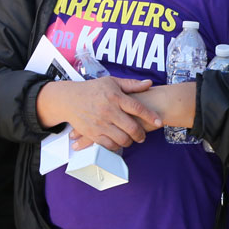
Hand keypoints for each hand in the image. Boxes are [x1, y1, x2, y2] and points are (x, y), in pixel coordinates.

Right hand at [37, 77, 161, 150]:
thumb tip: (149, 84)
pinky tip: (119, 142)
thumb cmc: (92, 89)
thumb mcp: (111, 82)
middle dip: (141, 134)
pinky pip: (109, 145)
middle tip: (143, 136)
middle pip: (132, 127)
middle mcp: (109, 111)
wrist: (69, 99)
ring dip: (130, 141)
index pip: (137, 108)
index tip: (159, 122)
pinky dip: (116, 146)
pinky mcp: (92, 133)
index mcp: (115, 97)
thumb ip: (131, 85)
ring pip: (122, 139)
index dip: (150, 116)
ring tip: (131, 139)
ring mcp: (100, 123)